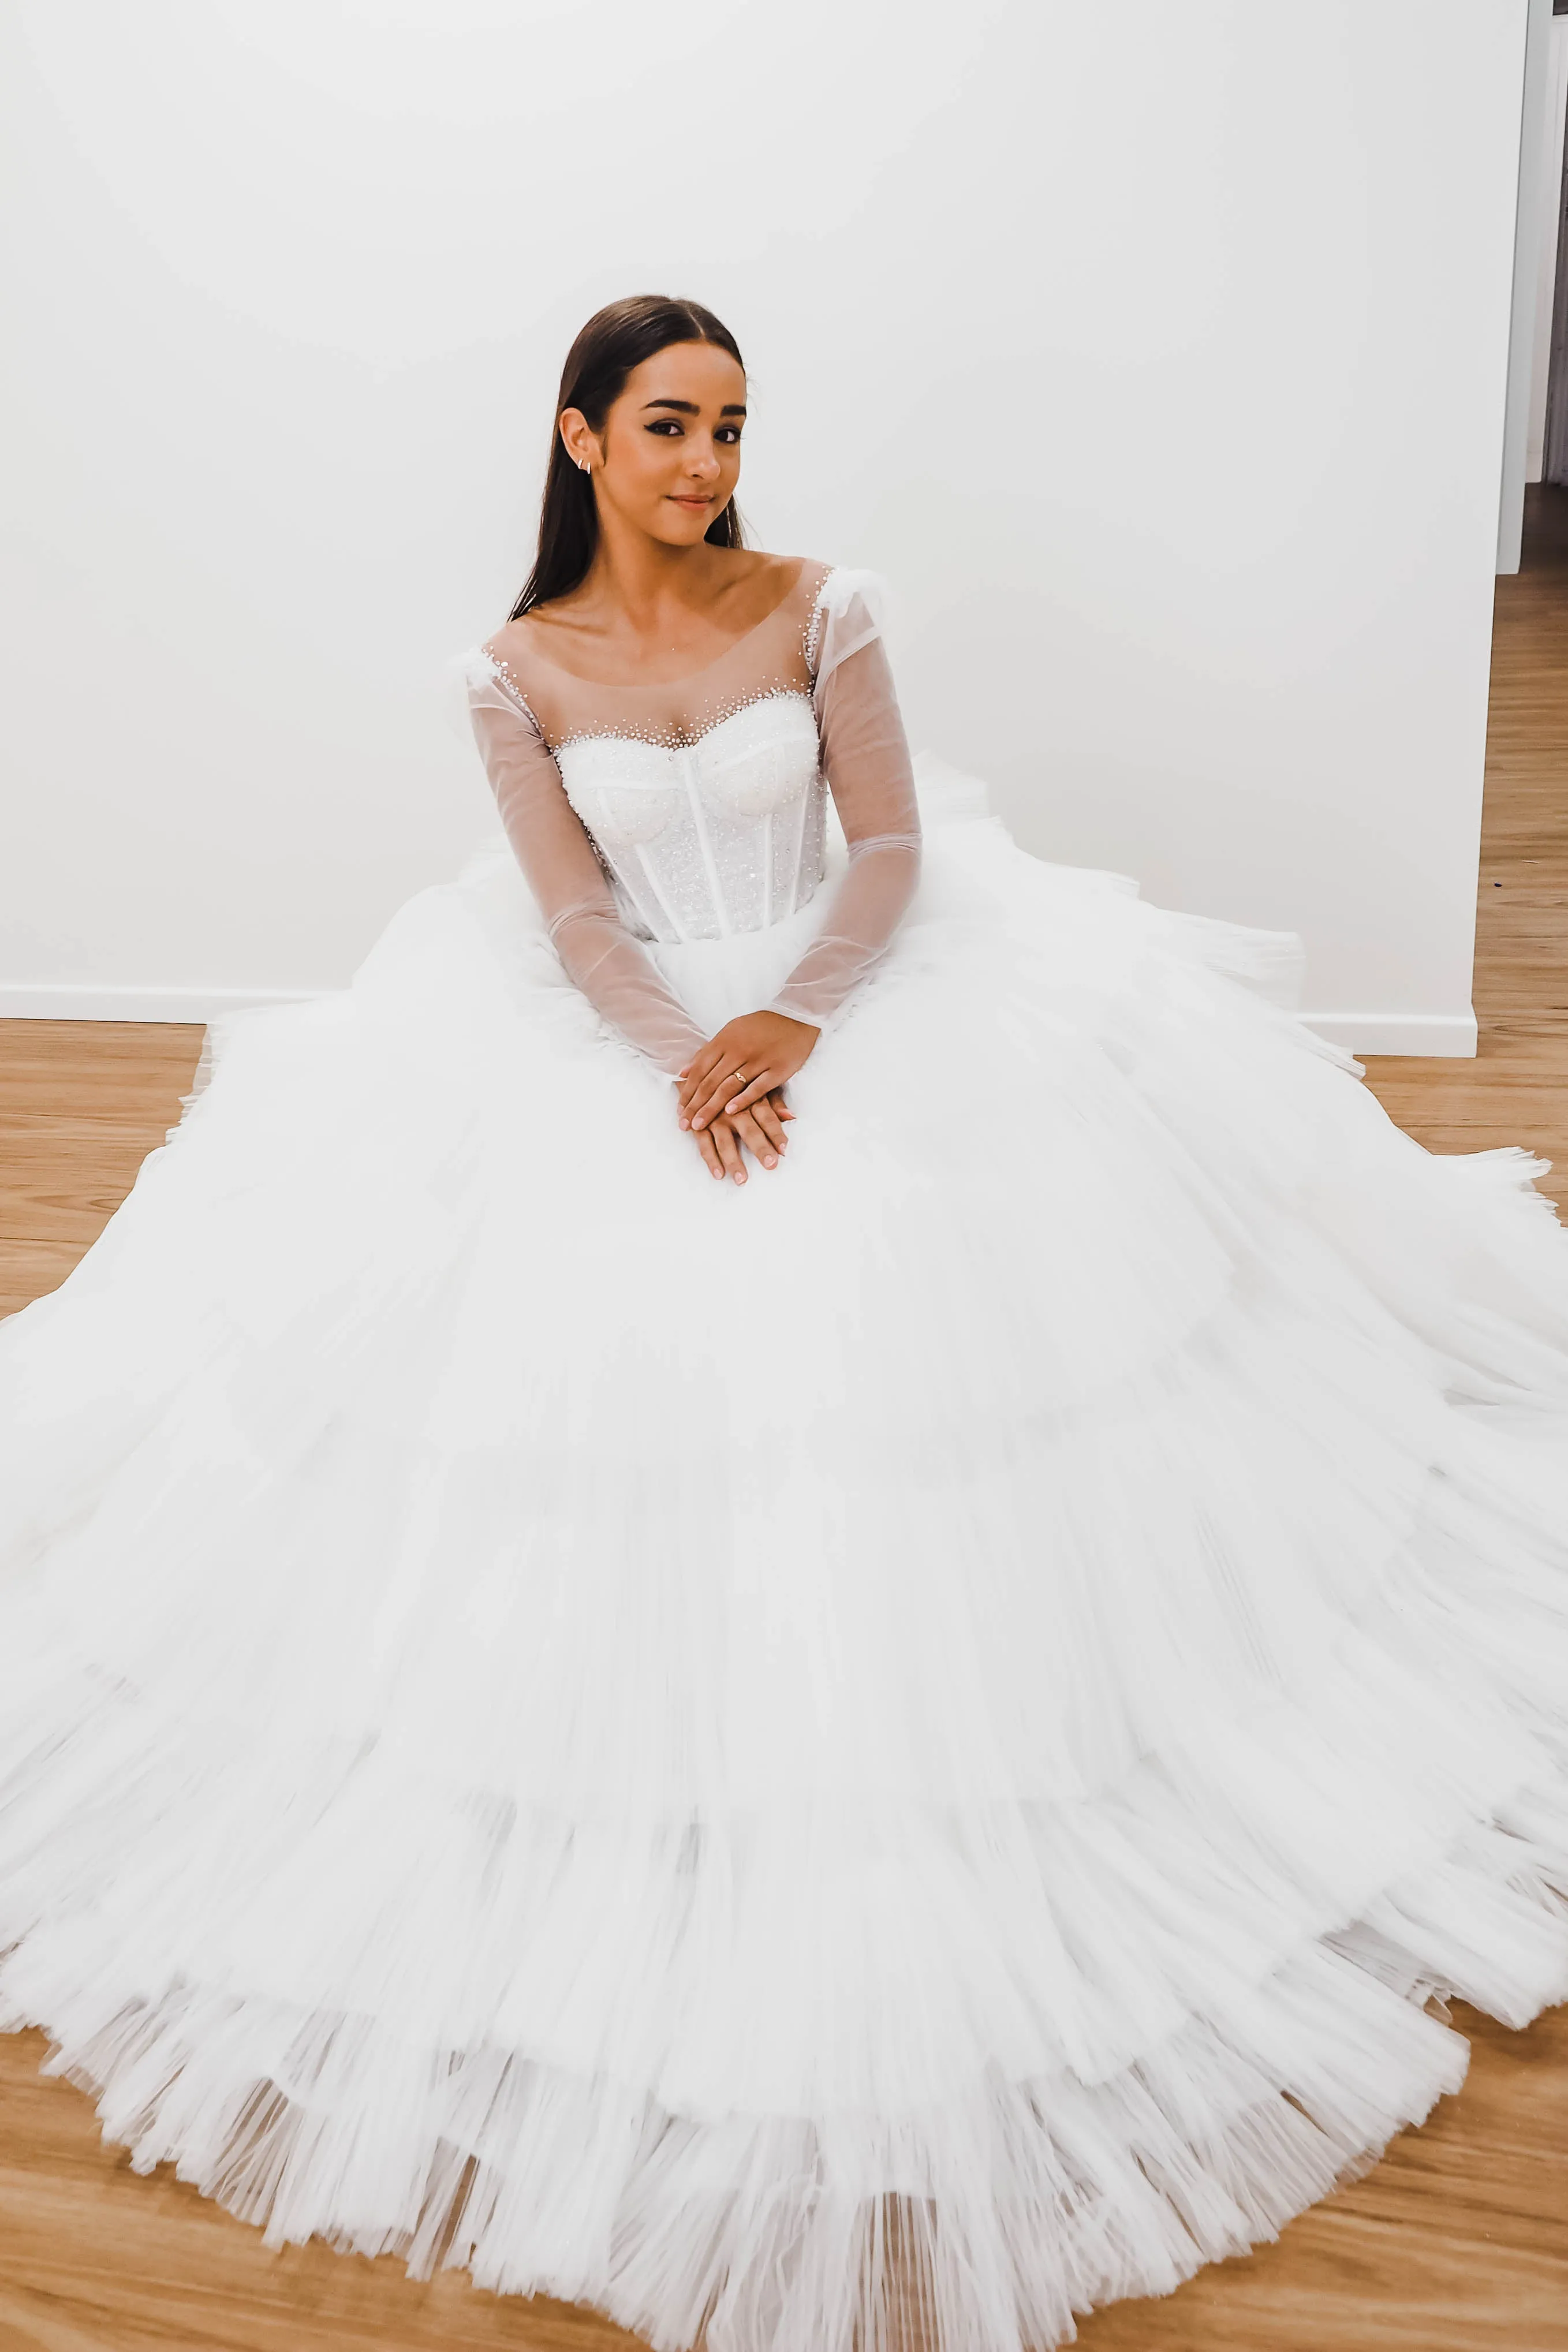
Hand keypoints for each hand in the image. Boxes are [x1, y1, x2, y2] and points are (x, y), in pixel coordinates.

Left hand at [678, 1012, 819, 1133]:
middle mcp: (738, 1051)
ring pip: (729, 1087)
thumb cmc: (760, 1027)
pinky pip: (757, 1088)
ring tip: (700, 1125)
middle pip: (710, 1082)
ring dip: (712, 1108)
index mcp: (724, 1041)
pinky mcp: (777, 1070)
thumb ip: (708, 1052)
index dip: (687, 1092)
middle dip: (694, 1106)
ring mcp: (758, 1061)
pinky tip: (730, 1112)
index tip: (679, 1111)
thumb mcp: (730, 1032)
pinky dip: (743, 1100)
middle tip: (684, 1125)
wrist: (795, 1017)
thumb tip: (684, 1072)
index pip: (700, 1070)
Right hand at [689, 1088, 794, 1183]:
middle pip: (749, 1131)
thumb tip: (792, 1116)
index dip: (776, 1133)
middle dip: (760, 1148)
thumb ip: (775, 1102)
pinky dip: (711, 1160)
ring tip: (742, 1179)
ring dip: (733, 1161)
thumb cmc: (735, 1084)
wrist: (700, 1073)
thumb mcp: (756, 1087)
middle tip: (771, 1164)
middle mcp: (733, 1109)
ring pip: (725, 1142)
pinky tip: (718, 1174)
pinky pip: (704, 1144)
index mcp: (750, 1099)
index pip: (767, 1118)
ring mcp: (714, 1118)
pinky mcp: (699, 1125)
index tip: (785, 1149)